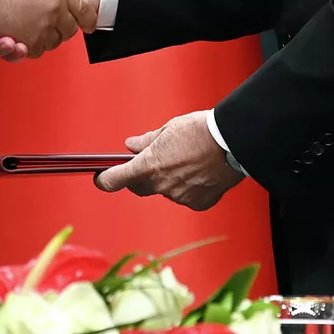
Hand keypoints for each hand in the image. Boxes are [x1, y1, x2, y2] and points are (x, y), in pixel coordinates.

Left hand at [94, 110, 242, 209]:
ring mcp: (180, 197)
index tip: (101, 178)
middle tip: (151, 162)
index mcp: (148, 165)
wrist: (233, 142)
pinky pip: (187, 197)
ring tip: (187, 161)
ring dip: (169, 180)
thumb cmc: (201, 131)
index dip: (105, 179)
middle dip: (140, 177)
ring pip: (166, 191)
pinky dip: (189, 188)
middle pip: (140, 187)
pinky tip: (201, 173)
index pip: (115, 179)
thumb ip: (147, 141)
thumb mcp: (168, 129)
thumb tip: (132, 145)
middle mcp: (161, 185)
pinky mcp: (198, 203)